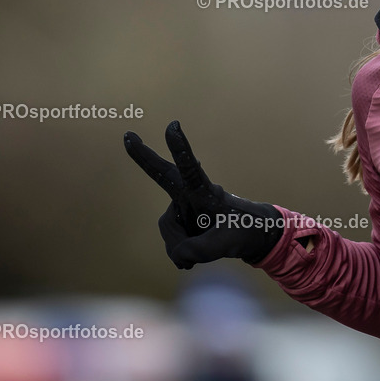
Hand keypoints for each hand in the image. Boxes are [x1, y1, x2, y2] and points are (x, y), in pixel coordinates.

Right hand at [123, 121, 282, 268]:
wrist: (251, 236)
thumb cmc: (244, 231)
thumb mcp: (228, 243)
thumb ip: (200, 249)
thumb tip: (178, 254)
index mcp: (206, 192)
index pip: (190, 169)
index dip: (181, 149)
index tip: (173, 126)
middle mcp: (190, 196)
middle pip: (163, 176)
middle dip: (145, 157)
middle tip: (129, 135)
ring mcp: (183, 209)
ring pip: (169, 232)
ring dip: (184, 247)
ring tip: (207, 246)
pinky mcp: (179, 223)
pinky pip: (172, 246)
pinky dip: (182, 255)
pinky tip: (195, 253)